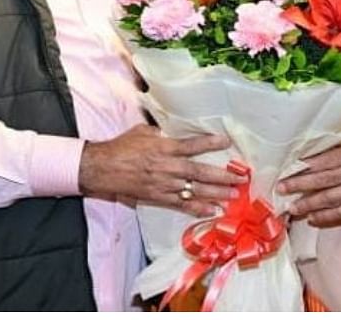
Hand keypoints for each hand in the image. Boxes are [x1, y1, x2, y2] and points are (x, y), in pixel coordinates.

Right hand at [78, 125, 244, 215]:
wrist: (101, 168)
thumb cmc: (121, 147)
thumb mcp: (142, 132)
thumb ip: (161, 132)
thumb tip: (173, 129)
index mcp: (163, 148)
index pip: (192, 145)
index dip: (210, 143)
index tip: (226, 142)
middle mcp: (167, 167)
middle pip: (199, 172)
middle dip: (222, 176)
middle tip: (240, 178)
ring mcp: (163, 184)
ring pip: (194, 190)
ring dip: (215, 194)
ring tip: (233, 196)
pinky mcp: (158, 197)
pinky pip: (181, 204)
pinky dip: (197, 208)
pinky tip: (212, 211)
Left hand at [277, 139, 340, 225]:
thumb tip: (326, 147)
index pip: (322, 160)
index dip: (304, 165)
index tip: (288, 166)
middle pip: (319, 180)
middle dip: (298, 184)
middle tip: (280, 187)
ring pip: (326, 198)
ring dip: (307, 203)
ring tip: (291, 206)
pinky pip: (339, 213)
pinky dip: (325, 216)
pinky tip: (313, 218)